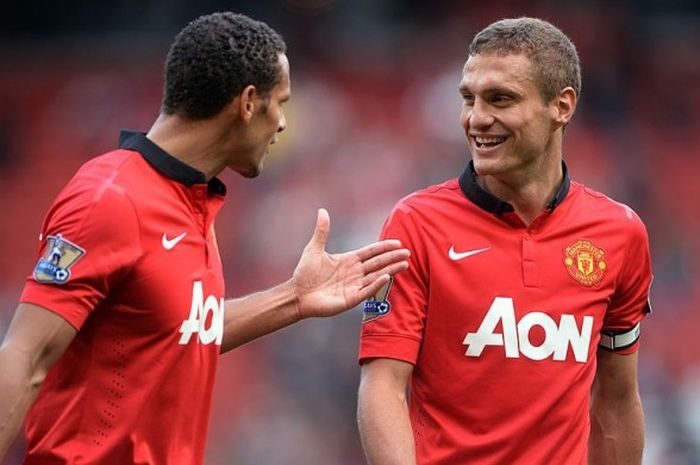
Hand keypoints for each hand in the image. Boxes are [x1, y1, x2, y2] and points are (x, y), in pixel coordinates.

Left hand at [292, 208, 409, 318]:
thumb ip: (322, 231)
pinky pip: (366, 291)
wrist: (297, 294)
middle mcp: (354, 273)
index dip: (383, 247)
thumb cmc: (305, 273)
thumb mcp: (314, 249)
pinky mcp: (350, 299)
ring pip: (376, 276)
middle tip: (407, 253)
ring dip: (390, 270)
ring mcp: (354, 286)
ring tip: (405, 264)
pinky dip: (376, 284)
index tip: (397, 242)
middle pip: (378, 263)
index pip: (370, 252)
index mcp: (348, 260)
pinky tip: (386, 277)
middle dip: (392, 258)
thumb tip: (322, 211)